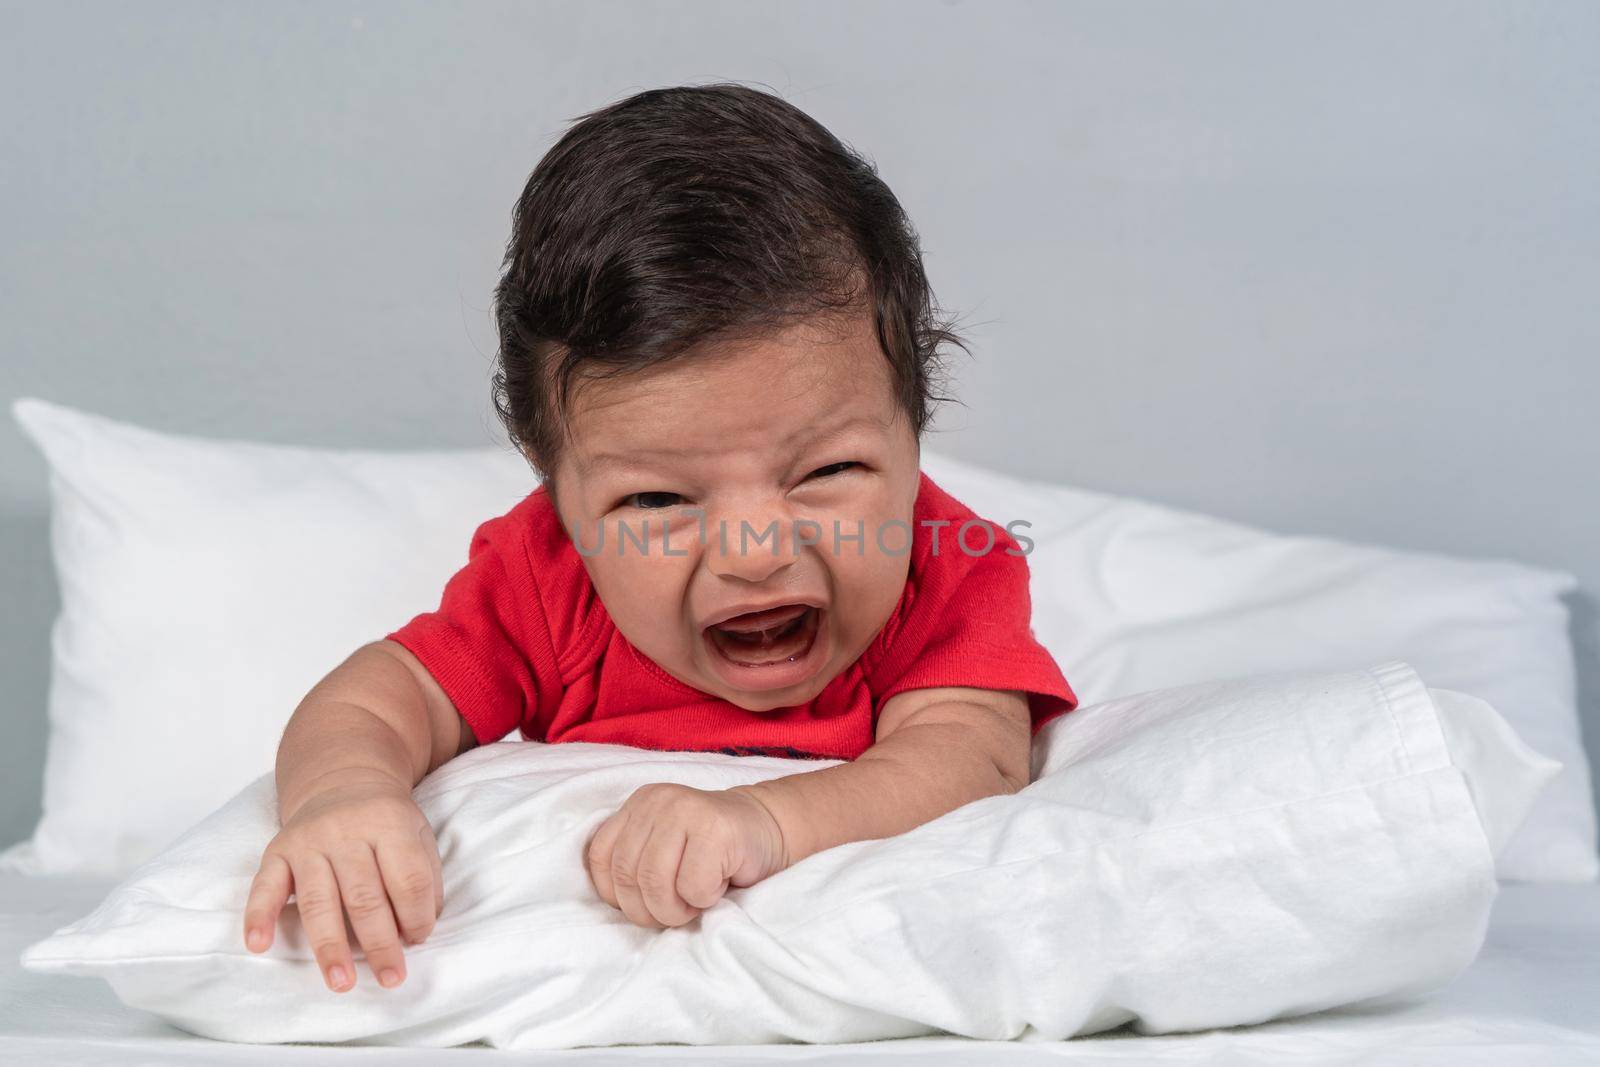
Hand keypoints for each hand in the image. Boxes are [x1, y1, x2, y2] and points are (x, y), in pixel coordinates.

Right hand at [242, 777, 443, 992]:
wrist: (342, 778)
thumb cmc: (385, 819)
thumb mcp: (418, 832)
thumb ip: (425, 877)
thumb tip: (420, 928)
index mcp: (389, 823)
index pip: (407, 878)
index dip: (417, 915)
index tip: (419, 940)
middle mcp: (346, 831)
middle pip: (365, 897)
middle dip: (380, 943)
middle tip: (391, 979)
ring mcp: (309, 842)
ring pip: (320, 901)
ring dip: (330, 947)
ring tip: (341, 982)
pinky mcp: (277, 851)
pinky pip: (265, 886)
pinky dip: (259, 916)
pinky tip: (259, 945)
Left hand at [584, 783, 786, 927]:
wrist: (768, 829)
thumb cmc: (712, 853)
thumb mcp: (663, 849)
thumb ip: (635, 863)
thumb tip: (613, 903)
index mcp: (638, 805)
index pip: (601, 858)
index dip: (617, 895)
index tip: (645, 903)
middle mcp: (657, 801)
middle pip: (628, 875)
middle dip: (649, 910)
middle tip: (676, 912)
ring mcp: (686, 809)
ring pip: (654, 882)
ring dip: (675, 910)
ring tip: (695, 902)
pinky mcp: (715, 827)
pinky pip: (692, 886)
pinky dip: (704, 899)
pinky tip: (718, 884)